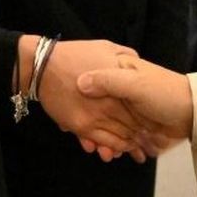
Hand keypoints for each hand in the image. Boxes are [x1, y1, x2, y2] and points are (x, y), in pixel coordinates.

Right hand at [30, 38, 144, 160]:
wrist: (40, 65)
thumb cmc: (73, 54)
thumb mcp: (105, 46)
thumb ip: (126, 54)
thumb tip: (137, 61)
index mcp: (121, 82)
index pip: (141, 105)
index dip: (150, 117)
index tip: (156, 124)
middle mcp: (112, 101)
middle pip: (134, 124)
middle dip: (144, 136)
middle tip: (149, 144)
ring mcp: (97, 115)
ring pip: (119, 136)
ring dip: (129, 145)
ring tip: (136, 150)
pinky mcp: (82, 125)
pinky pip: (102, 141)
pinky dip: (111, 147)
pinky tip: (114, 149)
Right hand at [76, 54, 192, 158]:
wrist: (193, 114)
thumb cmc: (164, 93)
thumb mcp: (134, 83)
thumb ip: (108, 81)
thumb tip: (80, 83)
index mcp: (118, 72)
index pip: (91, 86)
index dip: (82, 101)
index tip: (74, 117)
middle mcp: (120, 90)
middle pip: (96, 109)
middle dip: (90, 128)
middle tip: (89, 144)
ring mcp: (127, 109)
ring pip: (105, 126)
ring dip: (101, 141)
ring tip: (103, 153)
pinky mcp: (136, 126)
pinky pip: (118, 138)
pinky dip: (113, 146)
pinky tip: (111, 154)